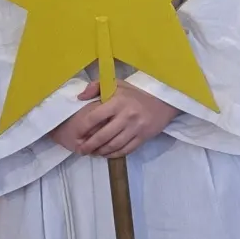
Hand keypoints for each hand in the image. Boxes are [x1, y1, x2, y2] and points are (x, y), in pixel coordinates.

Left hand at [58, 81, 179, 158]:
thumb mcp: (117, 84)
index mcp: (118, 101)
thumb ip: (96, 86)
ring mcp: (136, 127)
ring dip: (100, 152)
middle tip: (81, 150)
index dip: (82, 129)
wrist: (163, 100)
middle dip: (88, 146)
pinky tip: (106, 154)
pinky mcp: (143, 136)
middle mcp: (127, 115)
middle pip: (102, 136)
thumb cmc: (135, 93)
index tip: (76, 135)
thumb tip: (80, 97)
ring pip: (113, 145)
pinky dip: (113, 154)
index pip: (94, 117)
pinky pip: (126, 150)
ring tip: (92, 153)